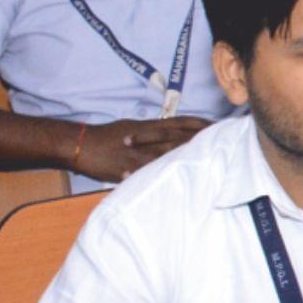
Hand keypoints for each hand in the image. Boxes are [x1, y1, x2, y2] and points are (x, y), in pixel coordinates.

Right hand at [71, 117, 210, 181]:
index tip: (218, 124)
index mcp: (148, 126)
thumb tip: (173, 133)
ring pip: (165, 154)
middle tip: (223, 140)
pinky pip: (145, 173)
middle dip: (201, 139)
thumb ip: (153, 131)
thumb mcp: (132, 126)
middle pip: (178, 137)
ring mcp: (136, 154)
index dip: (200, 123)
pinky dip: (158, 175)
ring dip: (186, 156)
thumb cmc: (107, 136)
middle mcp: (146, 138)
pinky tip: (173, 179)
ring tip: (207, 159)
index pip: (180, 122)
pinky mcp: (126, 168)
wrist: (79, 144)